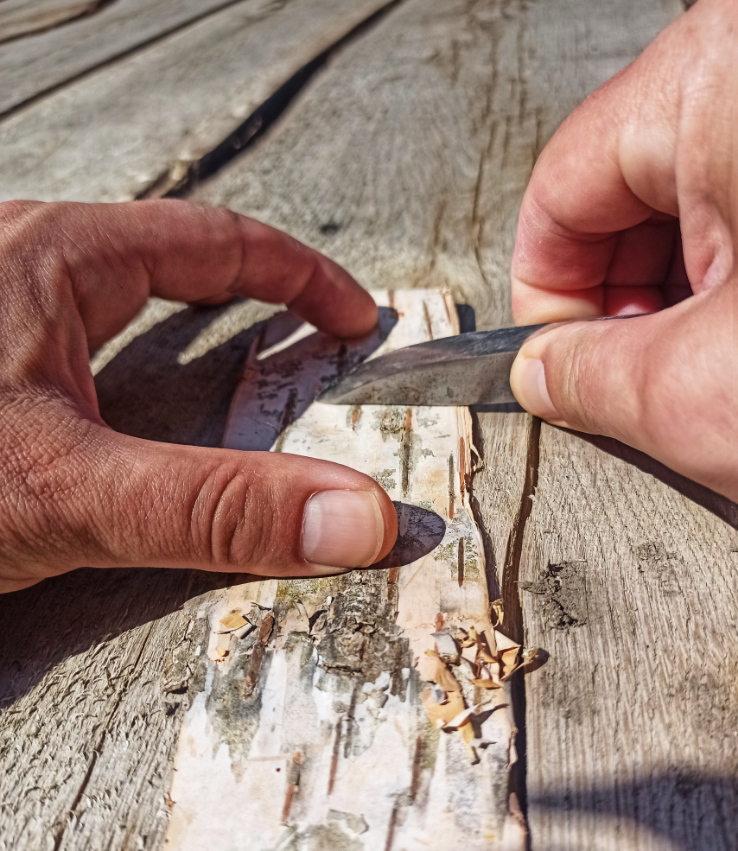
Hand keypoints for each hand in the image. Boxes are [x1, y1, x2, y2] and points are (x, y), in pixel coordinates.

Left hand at [0, 200, 396, 592]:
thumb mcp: (67, 490)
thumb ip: (211, 508)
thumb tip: (354, 517)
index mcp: (54, 256)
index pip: (216, 241)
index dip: (304, 277)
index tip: (357, 319)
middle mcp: (22, 267)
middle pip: (174, 262)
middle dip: (256, 297)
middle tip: (316, 341)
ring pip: (122, 302)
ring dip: (194, 335)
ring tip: (244, 374)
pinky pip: (82, 347)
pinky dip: (140, 371)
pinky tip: (139, 414)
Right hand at [509, 0, 737, 501]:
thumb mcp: (709, 390)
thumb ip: (590, 379)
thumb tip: (538, 373)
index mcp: (720, 75)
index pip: (562, 191)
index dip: (547, 298)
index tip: (564, 364)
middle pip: (630, 191)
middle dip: (628, 303)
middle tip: (649, 377)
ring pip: (700, 197)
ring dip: (693, 294)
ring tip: (722, 362)